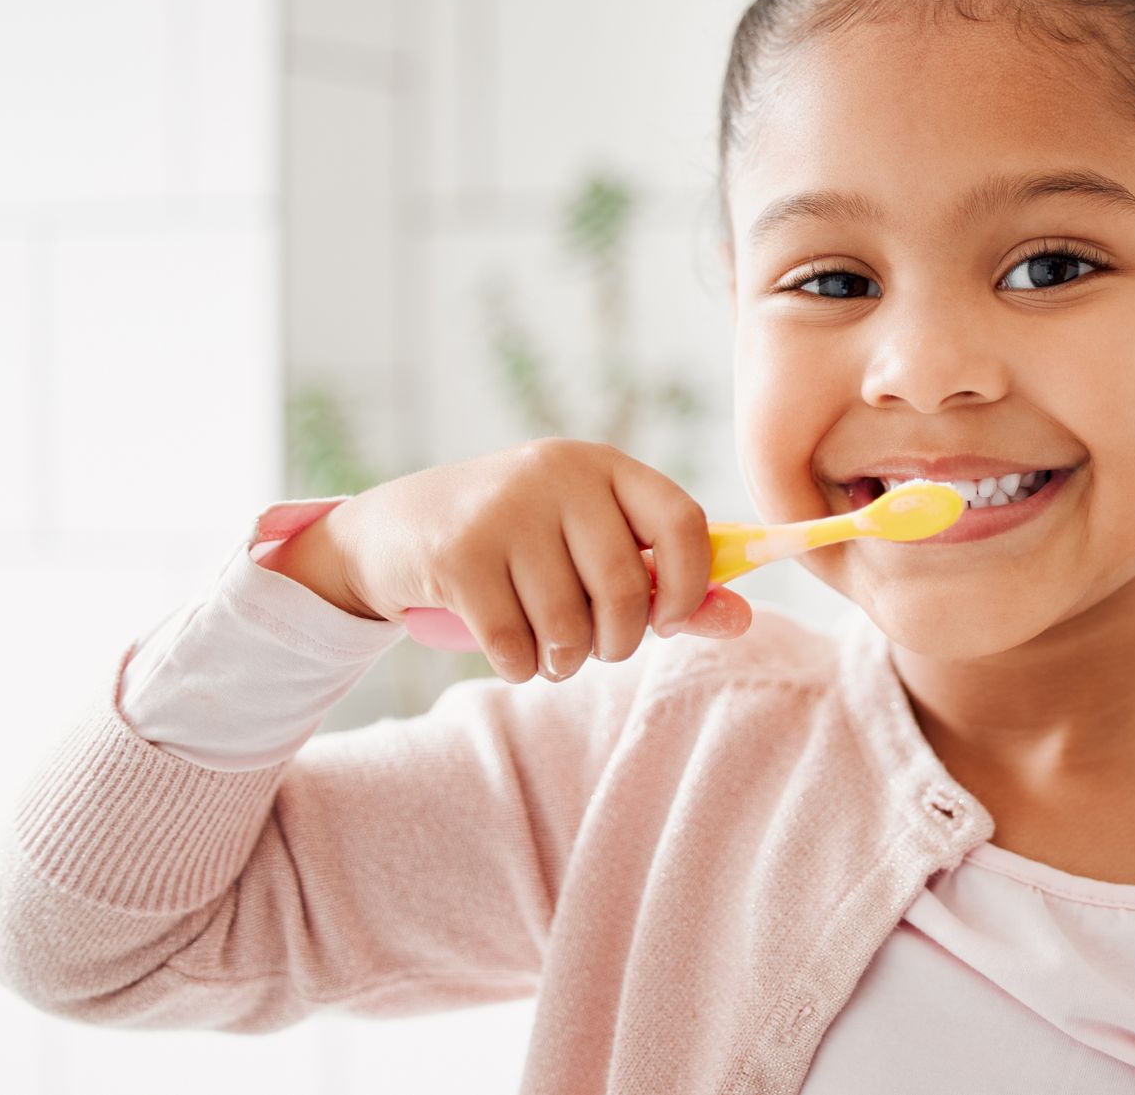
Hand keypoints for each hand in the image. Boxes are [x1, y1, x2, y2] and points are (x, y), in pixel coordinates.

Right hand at [273, 439, 751, 681]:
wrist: (393, 531)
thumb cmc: (518, 544)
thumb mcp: (592, 546)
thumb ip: (671, 583)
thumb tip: (741, 620)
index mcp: (605, 467)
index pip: (684, 522)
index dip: (692, 586)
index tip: (670, 620)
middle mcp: (558, 476)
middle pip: (626, 588)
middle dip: (619, 641)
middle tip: (597, 647)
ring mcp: (504, 511)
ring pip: (569, 625)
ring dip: (565, 660)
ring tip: (550, 650)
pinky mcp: (457, 555)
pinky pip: (515, 645)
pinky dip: (522, 667)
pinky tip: (512, 651)